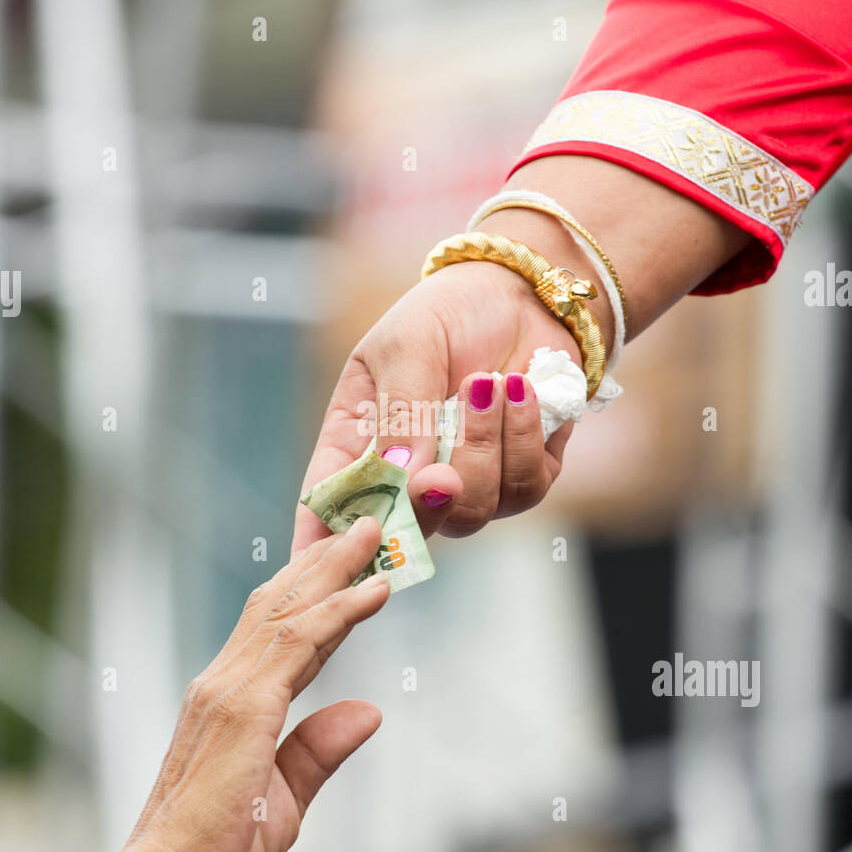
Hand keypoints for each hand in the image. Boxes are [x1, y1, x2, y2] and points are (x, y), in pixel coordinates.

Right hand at [124, 517, 388, 851]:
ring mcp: (227, 692)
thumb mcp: (281, 796)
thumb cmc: (213, 849)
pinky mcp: (241, 709)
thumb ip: (317, 752)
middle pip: (281, 606)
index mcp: (228, 701)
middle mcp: (221, 685)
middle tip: (365, 526)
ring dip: (335, 570)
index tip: (349, 563)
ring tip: (373, 537)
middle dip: (324, 563)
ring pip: (290, 613)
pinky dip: (339, 612)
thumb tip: (364, 713)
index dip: (317, 593)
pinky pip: (300, 645)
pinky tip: (371, 592)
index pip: (280, 632)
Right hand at [291, 259, 578, 556]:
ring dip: (484, 445)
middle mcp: (410, 478)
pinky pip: (527, 487)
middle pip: (412, 531)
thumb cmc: (444, 314)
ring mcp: (469, 484)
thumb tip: (404, 479)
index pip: (330, 512)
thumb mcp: (405, 347)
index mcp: (357, 447)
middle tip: (441, 462)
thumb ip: (402, 412)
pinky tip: (522, 389)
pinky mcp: (523, 476)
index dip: (325, 546)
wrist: (519, 292)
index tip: (327, 559)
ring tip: (489, 381)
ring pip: (473, 510)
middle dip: (429, 499)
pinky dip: (525, 437)